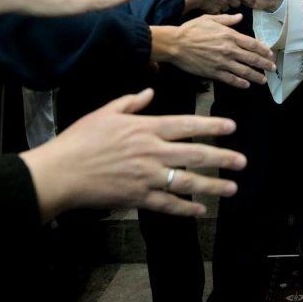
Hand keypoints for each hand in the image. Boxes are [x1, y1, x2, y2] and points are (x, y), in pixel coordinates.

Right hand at [18, 89, 245, 221]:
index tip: (231, 128)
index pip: (187, 125)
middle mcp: (152, 152)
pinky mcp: (138, 198)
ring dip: (212, 185)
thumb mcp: (106, 112)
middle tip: (241, 162)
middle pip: (195, 154)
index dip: (212, 126)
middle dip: (222, 158)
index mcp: (146, 128)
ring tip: (232, 188)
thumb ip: (131, 102)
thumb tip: (150, 92)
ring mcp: (147, 177)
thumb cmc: (80, 140)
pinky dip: (186, 208)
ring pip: (187, 181)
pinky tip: (201, 209)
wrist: (60, 173)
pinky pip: (169, 204)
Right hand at [162, 13, 275, 87]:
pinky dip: (240, 83)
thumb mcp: (210, 18)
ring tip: (263, 79)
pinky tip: (246, 85)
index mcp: (229, 35)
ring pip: (244, 71)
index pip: (253, 44)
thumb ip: (227, 19)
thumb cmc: (191, 29)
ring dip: (256, 76)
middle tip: (272, 68)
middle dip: (265, 64)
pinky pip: (231, 79)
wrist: (175, 44)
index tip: (270, 54)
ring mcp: (222, 62)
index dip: (263, 50)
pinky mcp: (214, 72)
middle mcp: (229, 50)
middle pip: (252, 58)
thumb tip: (240, 17)